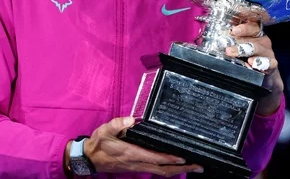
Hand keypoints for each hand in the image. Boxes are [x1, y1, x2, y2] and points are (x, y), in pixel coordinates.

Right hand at [84, 116, 203, 175]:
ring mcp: (138, 167)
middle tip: (198, 166)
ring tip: (192, 167)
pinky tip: (175, 166)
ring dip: (178, 170)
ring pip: (161, 171)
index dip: (170, 159)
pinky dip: (168, 169)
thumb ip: (118, 124)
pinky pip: (156, 170)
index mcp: (132, 153)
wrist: (91, 158)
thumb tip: (131, 119)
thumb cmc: (99, 143)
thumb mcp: (105, 130)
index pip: (155, 158)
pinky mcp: (136, 167)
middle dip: (182, 168)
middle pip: (164, 169)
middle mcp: (137, 163)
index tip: (184, 157)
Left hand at [225, 21, 283, 115]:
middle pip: (252, 35)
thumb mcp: (236, 49)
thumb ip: (224, 42)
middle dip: (238, 40)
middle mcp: (262, 40)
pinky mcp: (272, 65)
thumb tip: (204, 40)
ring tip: (233, 53)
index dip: (242, 25)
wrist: (262, 78)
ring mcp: (268, 52)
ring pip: (258, 47)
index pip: (249, 23)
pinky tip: (252, 64)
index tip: (233, 29)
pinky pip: (269, 63)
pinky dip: (260, 63)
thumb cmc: (244, 60)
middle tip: (227, 47)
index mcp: (253, 33)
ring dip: (245, 49)